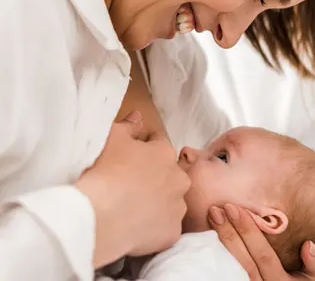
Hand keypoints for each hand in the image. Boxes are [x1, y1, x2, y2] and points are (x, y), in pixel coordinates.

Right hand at [76, 112, 190, 267]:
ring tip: (136, 208)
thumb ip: (129, 125)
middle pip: (169, 174)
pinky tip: (139, 227)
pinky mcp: (173, 232)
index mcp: (165, 153)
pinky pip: (166, 227)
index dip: (145, 148)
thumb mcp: (113, 137)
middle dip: (157, 176)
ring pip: (171, 201)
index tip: (132, 156)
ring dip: (159, 202)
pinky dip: (156, 227)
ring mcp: (178, 207)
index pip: (159, 144)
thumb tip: (138, 116)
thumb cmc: (107, 170)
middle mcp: (179, 178)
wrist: (102, 214)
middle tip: (134, 184)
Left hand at [209, 204, 314, 280]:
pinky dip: (214, 252)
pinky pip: (222, 272)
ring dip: (221, 239)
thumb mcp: (313, 279)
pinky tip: (208, 235)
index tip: (236, 209)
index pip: (263, 256)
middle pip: (242, 260)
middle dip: (229, 232)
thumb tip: (309, 245)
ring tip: (213, 216)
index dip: (249, 232)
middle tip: (218, 209)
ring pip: (229, 266)